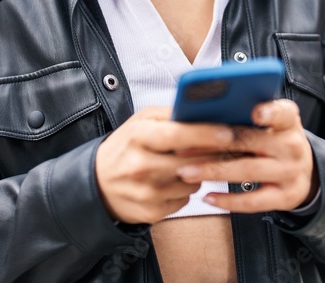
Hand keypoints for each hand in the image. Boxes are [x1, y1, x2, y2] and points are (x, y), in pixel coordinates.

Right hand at [95, 106, 236, 223]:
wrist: (96, 184)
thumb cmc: (125, 147)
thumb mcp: (140, 122)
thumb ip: (170, 114)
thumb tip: (205, 111)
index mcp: (137, 136)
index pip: (177, 134)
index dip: (206, 134)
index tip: (228, 132)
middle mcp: (140, 166)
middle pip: (191, 162)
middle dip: (213, 155)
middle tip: (226, 147)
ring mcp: (146, 192)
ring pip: (193, 182)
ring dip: (199, 173)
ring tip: (188, 164)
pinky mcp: (151, 212)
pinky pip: (185, 200)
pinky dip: (185, 190)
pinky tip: (173, 182)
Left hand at [175, 99, 318, 212]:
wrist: (305, 173)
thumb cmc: (276, 143)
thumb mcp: (271, 126)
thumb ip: (245, 120)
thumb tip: (199, 119)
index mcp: (288, 122)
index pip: (283, 112)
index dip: (270, 112)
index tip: (255, 111)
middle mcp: (292, 146)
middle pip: (252, 142)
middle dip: (214, 144)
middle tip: (184, 146)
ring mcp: (290, 173)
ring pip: (247, 171)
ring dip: (213, 172)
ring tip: (186, 172)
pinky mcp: (285, 197)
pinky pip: (252, 201)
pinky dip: (227, 200)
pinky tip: (207, 197)